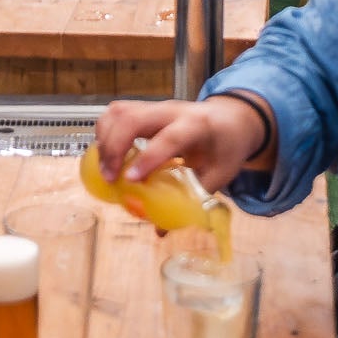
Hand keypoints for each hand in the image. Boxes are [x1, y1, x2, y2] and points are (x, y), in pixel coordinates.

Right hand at [93, 96, 268, 190]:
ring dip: (105, 139)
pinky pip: (117, 113)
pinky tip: (106, 154)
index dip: (148, 158)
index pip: (170, 137)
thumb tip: (159, 230)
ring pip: (120, 111)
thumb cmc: (226, 147)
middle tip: (110, 178)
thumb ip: (190, 200)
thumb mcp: (218, 175)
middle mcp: (173, 111)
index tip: (130, 180)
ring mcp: (157, 106)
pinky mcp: (145, 108)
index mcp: (197, 126)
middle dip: (114, 147)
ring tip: (105, 169)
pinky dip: (105, 131)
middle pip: (133, 118)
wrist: (232, 118)